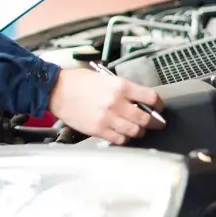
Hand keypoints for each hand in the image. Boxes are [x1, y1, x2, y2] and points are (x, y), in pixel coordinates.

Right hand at [47, 68, 164, 144]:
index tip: (159, 107)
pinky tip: (122, 133)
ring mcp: (108, 118)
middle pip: (146, 118)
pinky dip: (124, 137)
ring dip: (139, 131)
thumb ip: (123, 88)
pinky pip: (119, 139)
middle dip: (154, 122)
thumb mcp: (105, 77)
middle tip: (156, 122)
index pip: (151, 97)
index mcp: (120, 86)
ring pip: (135, 131)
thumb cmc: (77, 81)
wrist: (57, 90)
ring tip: (138, 128)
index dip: (158, 104)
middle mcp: (117, 103)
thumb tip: (138, 99)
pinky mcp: (99, 130)